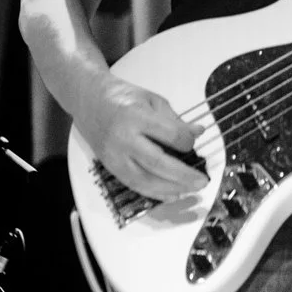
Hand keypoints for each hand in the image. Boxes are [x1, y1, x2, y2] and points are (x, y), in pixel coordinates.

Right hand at [91, 79, 203, 200]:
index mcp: (136, 116)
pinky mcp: (110, 167)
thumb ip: (175, 119)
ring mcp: (115, 156)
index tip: (194, 141)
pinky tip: (172, 195)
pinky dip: (155, 193)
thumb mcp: (152, 100)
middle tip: (203, 181)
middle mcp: (124, 138)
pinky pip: (134, 185)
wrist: (88, 100)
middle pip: (158, 163)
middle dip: (183, 175)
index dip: (187, 141)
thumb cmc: (121, 97)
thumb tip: (198, 132)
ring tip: (191, 190)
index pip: (169, 135)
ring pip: (145, 180)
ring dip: (171, 189)